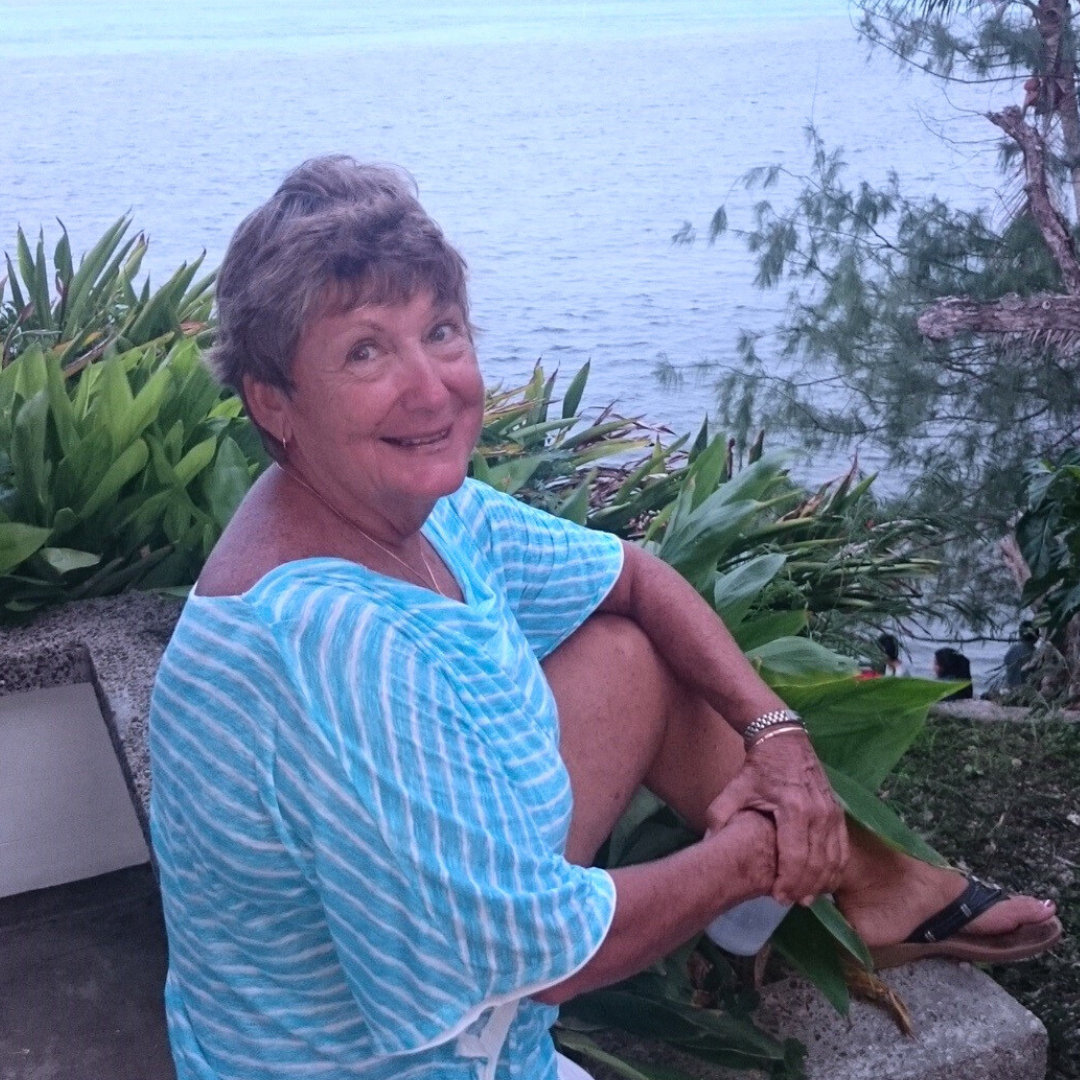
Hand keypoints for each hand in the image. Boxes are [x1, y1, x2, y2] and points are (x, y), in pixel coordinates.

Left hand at [704, 733, 847, 905]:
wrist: (784, 741)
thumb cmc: (757, 768)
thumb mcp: (734, 789)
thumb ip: (719, 817)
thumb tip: (706, 844)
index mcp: (793, 809)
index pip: (795, 857)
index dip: (788, 883)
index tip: (777, 899)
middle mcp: (818, 813)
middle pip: (816, 863)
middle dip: (804, 888)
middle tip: (790, 902)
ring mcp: (832, 812)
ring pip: (833, 859)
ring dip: (822, 883)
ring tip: (806, 898)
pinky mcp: (838, 812)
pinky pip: (842, 848)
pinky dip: (836, 868)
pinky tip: (825, 882)